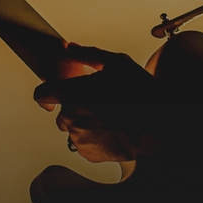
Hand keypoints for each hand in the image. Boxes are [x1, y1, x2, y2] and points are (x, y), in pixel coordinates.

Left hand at [34, 44, 161, 162]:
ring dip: (86, 123)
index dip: (47, 93)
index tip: (52, 95)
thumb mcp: (116, 62)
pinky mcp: (89, 153)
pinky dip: (94, 138)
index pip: (41, 94)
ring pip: (74, 129)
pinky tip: (112, 130)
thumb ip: (87, 54)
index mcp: (73, 92)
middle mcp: (71, 116)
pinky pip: (84, 144)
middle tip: (100, 102)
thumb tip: (69, 48)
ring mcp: (79, 137)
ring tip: (110, 117)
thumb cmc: (140, 89)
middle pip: (62, 112)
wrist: (160, 120)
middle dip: (76, 106)